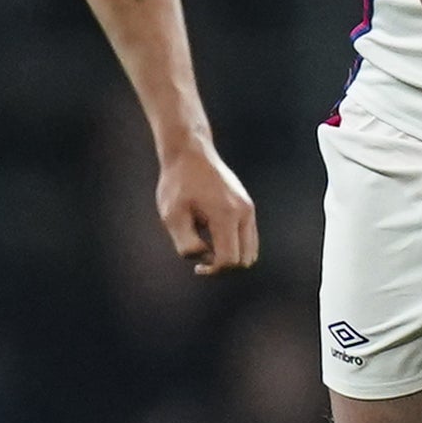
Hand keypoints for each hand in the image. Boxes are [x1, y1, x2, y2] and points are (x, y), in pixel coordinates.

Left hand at [156, 136, 258, 276]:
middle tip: (200, 253)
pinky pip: (249, 238)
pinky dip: (234, 245)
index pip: (230, 260)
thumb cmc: (177, 184)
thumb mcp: (171, 215)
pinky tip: (212, 234)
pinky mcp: (248, 205)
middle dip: (223, 265)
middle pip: (244, 260)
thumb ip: (186, 244)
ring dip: (230, 255)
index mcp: (226, 216)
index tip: (196, 265)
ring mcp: (249, 208)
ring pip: (250, 251)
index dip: (213, 270)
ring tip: (207, 244)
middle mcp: (244, 213)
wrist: (189, 152)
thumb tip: (205, 258)